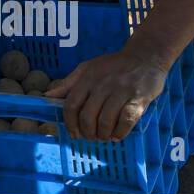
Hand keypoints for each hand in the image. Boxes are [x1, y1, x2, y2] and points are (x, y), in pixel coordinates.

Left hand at [44, 49, 168, 141]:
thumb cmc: (113, 65)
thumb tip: (48, 96)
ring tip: (104, 136)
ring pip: (105, 121)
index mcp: (87, 78)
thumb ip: (68, 83)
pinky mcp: (138, 99)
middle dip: (87, 132)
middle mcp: (101, 85)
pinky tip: (117, 135)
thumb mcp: (87, 68)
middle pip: (87, 116)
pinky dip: (120, 132)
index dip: (70, 123)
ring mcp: (120, 92)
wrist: (145, 56)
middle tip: (91, 137)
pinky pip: (126, 121)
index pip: (71, 105)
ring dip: (102, 134)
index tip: (74, 133)